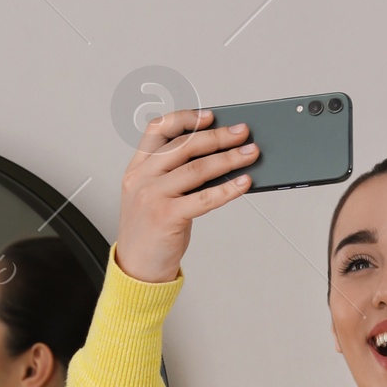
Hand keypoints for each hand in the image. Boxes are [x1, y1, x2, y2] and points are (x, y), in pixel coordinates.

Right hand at [115, 108, 257, 284]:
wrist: (136, 270)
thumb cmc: (150, 234)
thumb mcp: (154, 197)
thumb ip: (174, 176)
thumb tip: (217, 159)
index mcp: (137, 168)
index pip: (157, 130)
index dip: (185, 118)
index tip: (210, 116)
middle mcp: (142, 178)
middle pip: (184, 146)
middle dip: (218, 136)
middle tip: (242, 132)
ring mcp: (152, 196)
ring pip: (197, 168)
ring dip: (229, 158)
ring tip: (250, 153)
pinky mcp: (166, 217)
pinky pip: (204, 197)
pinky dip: (228, 188)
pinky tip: (243, 182)